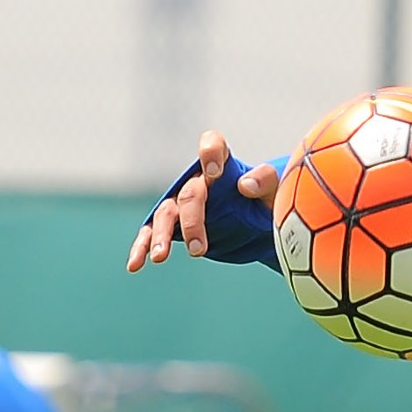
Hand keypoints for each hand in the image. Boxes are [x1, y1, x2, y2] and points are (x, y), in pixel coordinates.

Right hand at [126, 132, 280, 272]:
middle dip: (192, 221)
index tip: (213, 172)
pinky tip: (135, 265)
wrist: (259, 225)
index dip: (210, 154)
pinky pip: (152, 233)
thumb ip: (265, 182)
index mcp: (223, 166)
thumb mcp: (276, 193)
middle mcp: (199, 181)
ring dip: (161, 235)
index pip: (212, 146)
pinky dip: (142, 247)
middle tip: (199, 249)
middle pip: (190, 195)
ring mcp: (183, 204)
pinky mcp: (175, 226)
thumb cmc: (268, 204)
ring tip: (160, 258)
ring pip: (166, 214)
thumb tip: (244, 184)